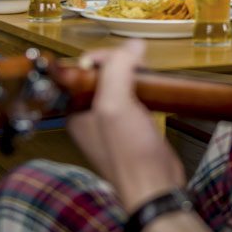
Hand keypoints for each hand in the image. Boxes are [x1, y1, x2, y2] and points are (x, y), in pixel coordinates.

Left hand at [67, 41, 184, 212]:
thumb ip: (117, 70)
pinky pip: (136, 98)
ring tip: (149, 76)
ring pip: (122, 85)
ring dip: (136, 76)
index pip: (83, 69)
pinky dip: (146, 90)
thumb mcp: (116, 105)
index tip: (125, 55)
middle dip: (123, 64)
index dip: (104, 56)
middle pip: (104, 74)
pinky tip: (156, 91)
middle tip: (140, 66)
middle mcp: (91, 115)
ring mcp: (113, 122)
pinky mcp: (134, 127)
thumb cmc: (129, 154)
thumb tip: (133, 44)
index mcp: (76, 110)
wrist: (155, 187)